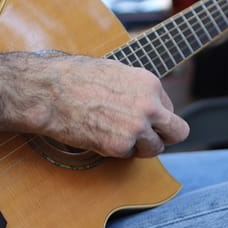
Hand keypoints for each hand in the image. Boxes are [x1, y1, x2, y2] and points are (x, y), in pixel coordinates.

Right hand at [26, 55, 189, 157]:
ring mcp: (137, 128)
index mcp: (150, 83)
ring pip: (155, 148)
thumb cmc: (75, 77)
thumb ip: (137, 88)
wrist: (49, 91)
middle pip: (178, 132)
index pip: (169, 108)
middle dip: (165, 136)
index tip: (140, 118)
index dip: (155, 116)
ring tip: (117, 135)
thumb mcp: (116, 71)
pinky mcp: (120, 146)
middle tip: (149, 138)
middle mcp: (150, 106)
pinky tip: (100, 136)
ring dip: (140, 146)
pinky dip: (117, 151)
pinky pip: (129, 155)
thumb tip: (148, 102)